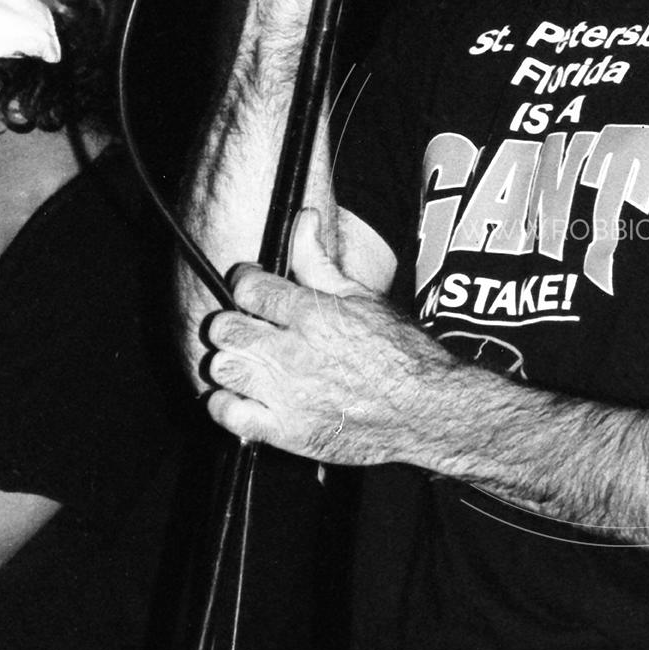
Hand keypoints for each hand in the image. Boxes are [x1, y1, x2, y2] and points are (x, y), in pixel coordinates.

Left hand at [201, 208, 448, 463]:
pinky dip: (224, 404)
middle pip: (225, 328)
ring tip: (248, 361)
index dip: (246, 282)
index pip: (248, 287)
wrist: (426, 409)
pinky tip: (243, 396)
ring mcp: (287, 395)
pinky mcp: (286, 432)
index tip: (252, 287)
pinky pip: (228, 414)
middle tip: (248, 327)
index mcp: (313, 315)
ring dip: (229, 361)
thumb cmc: (402, 354)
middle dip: (231, 322)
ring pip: (221, 368)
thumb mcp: (362, 296)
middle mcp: (294, 353)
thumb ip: (319, 260)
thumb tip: (303, 217)